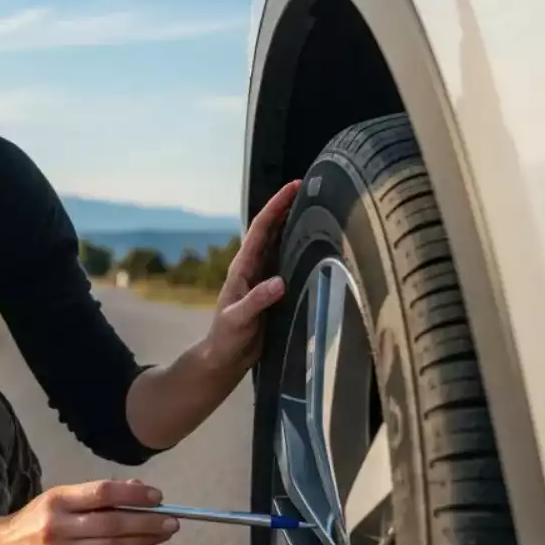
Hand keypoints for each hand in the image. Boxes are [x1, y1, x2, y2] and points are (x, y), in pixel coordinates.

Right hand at [0, 479, 182, 544]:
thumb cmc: (36, 519)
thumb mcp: (59, 498)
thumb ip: (95, 495)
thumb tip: (138, 490)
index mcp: (57, 501)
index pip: (101, 493)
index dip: (133, 494)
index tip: (157, 497)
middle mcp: (58, 527)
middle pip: (112, 524)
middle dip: (147, 523)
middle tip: (172, 521)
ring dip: (142, 541)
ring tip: (163, 534)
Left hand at [204, 179, 299, 371]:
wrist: (225, 358)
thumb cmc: (226, 339)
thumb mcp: (238, 320)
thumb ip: (256, 302)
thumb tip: (279, 282)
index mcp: (242, 268)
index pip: (260, 229)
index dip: (276, 206)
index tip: (293, 186)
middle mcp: (253, 267)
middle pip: (272, 229)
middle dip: (288, 206)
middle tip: (312, 186)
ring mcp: (264, 277)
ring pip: (281, 243)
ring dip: (296, 224)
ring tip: (319, 206)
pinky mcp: (273, 290)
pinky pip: (289, 262)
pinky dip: (301, 248)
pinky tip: (317, 243)